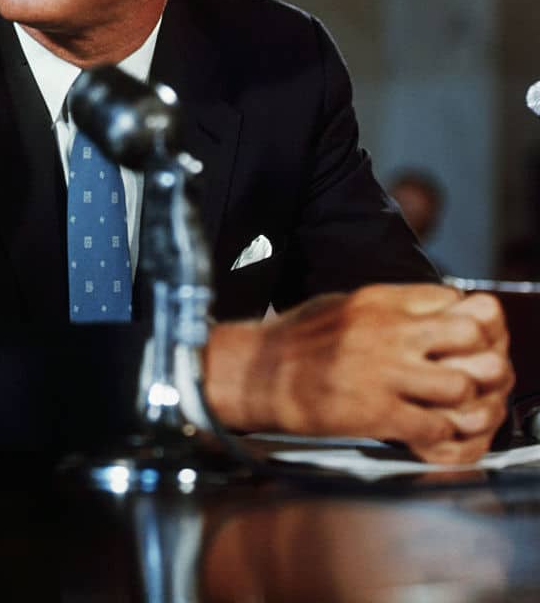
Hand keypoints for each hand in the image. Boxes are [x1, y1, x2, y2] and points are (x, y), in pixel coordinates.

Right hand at [204, 283, 512, 462]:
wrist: (255, 372)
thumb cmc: (296, 340)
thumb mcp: (344, 305)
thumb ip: (389, 306)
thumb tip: (429, 310)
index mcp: (378, 300)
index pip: (453, 299)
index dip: (468, 321)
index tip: (460, 339)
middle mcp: (386, 331)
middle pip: (470, 335)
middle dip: (477, 356)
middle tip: (466, 372)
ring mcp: (381, 372)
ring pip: (461, 384)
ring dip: (462, 400)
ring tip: (447, 405)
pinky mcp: (373, 412)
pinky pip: (433, 426)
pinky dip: (438, 433)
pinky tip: (422, 428)